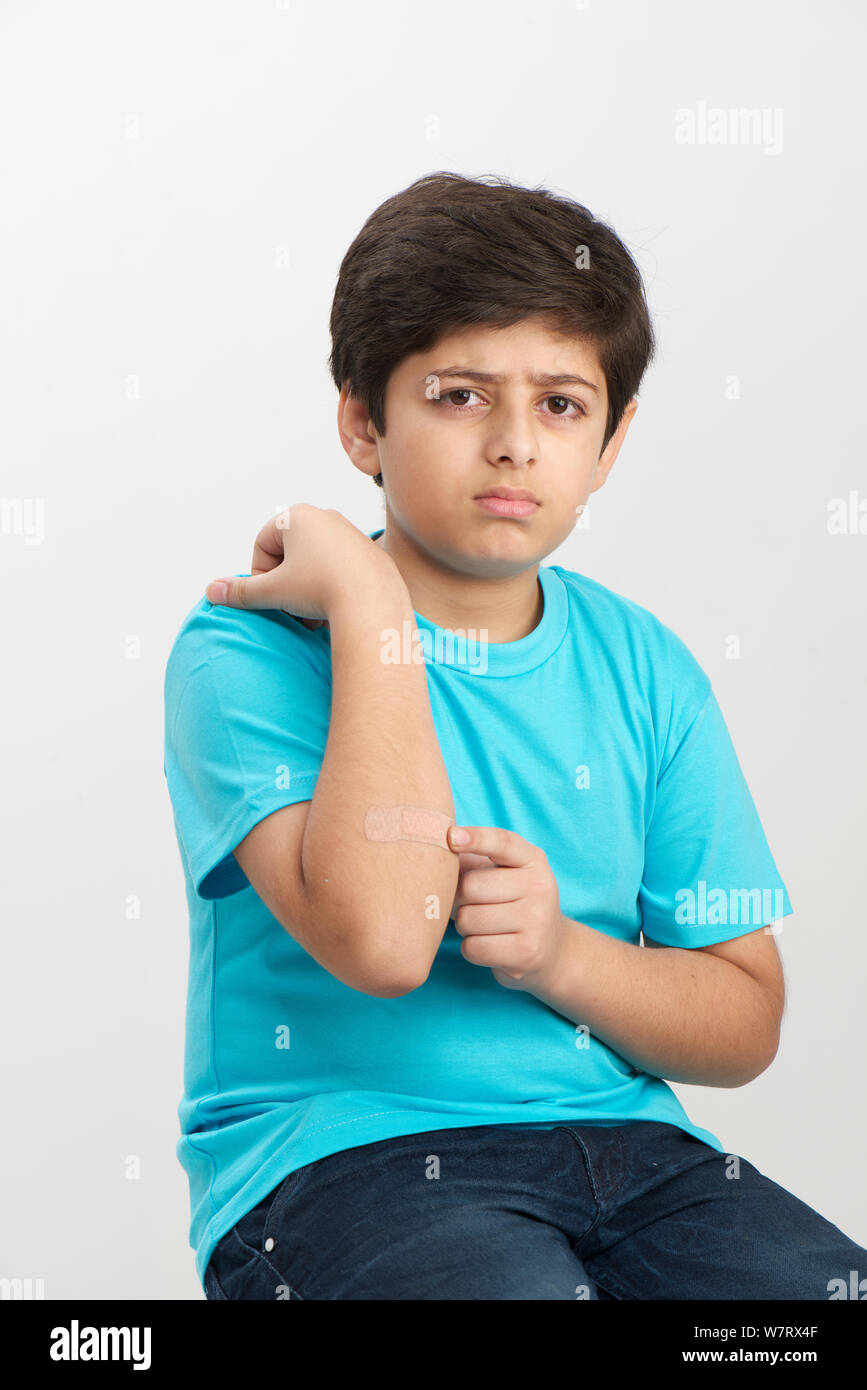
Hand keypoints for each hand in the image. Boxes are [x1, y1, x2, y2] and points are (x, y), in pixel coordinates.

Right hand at [205, 504, 396, 625]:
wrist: (373, 601)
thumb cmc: (321, 589)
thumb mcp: (273, 591)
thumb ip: (241, 591)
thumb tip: (211, 591)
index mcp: (298, 516)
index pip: (263, 544)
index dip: (260, 575)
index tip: (270, 596)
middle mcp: (325, 517)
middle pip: (290, 555)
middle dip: (286, 586)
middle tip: (290, 610)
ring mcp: (350, 533)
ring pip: (315, 565)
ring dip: (306, 592)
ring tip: (311, 617)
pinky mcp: (369, 553)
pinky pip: (340, 570)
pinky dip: (330, 590)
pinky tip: (333, 613)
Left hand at [447, 824, 571, 991]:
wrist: (551, 948)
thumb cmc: (511, 903)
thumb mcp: (501, 874)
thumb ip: (472, 862)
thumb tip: (434, 852)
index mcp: (532, 859)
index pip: (501, 843)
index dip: (475, 839)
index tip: (450, 837)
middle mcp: (539, 886)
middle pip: (470, 886)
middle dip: (458, 899)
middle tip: (471, 905)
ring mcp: (537, 920)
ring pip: (468, 919)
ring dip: (464, 927)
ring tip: (483, 926)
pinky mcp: (528, 952)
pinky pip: (473, 948)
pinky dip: (471, 949)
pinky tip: (489, 945)